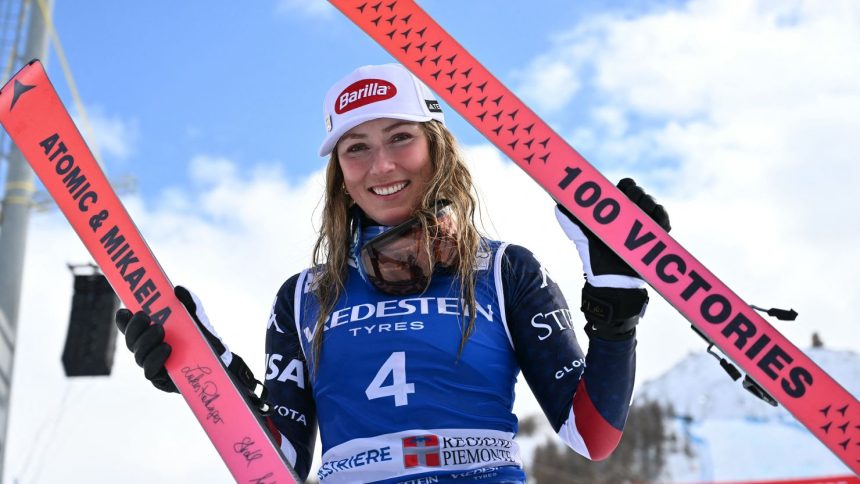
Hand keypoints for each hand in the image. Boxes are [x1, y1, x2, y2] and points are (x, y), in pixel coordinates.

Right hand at [115, 286, 244, 391]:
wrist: (219, 358)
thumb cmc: (202, 335)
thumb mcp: (197, 316)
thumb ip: (189, 302)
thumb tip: (178, 289)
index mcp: (150, 333)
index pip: (129, 328)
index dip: (123, 320)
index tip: (125, 310)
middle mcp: (148, 349)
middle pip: (130, 341)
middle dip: (134, 328)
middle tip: (145, 316)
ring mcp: (153, 364)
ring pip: (138, 356)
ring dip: (146, 342)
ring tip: (160, 330)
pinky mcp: (161, 379)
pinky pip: (150, 371)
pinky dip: (155, 359)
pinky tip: (166, 348)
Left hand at [555, 178, 670, 287]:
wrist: (608, 276)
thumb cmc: (592, 252)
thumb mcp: (579, 230)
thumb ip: (569, 214)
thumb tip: (555, 199)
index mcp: (616, 205)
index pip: (627, 184)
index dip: (626, 184)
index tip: (621, 191)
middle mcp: (632, 210)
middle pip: (640, 191)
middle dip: (636, 193)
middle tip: (629, 202)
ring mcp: (646, 221)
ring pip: (652, 202)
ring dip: (647, 204)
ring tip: (640, 213)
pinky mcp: (657, 233)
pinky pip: (664, 218)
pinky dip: (661, 216)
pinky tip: (654, 220)